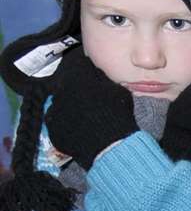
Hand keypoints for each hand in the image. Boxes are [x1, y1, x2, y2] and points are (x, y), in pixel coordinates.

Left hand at [45, 47, 136, 169]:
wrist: (109, 144)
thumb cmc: (117, 115)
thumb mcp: (118, 90)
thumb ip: (103, 80)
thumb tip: (96, 74)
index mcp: (78, 78)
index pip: (78, 65)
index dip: (85, 69)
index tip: (89, 73)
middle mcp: (61, 90)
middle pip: (66, 84)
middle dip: (75, 89)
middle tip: (88, 98)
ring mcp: (54, 109)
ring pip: (60, 102)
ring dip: (69, 105)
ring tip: (84, 115)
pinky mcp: (52, 126)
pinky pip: (57, 120)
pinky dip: (65, 122)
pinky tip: (79, 127)